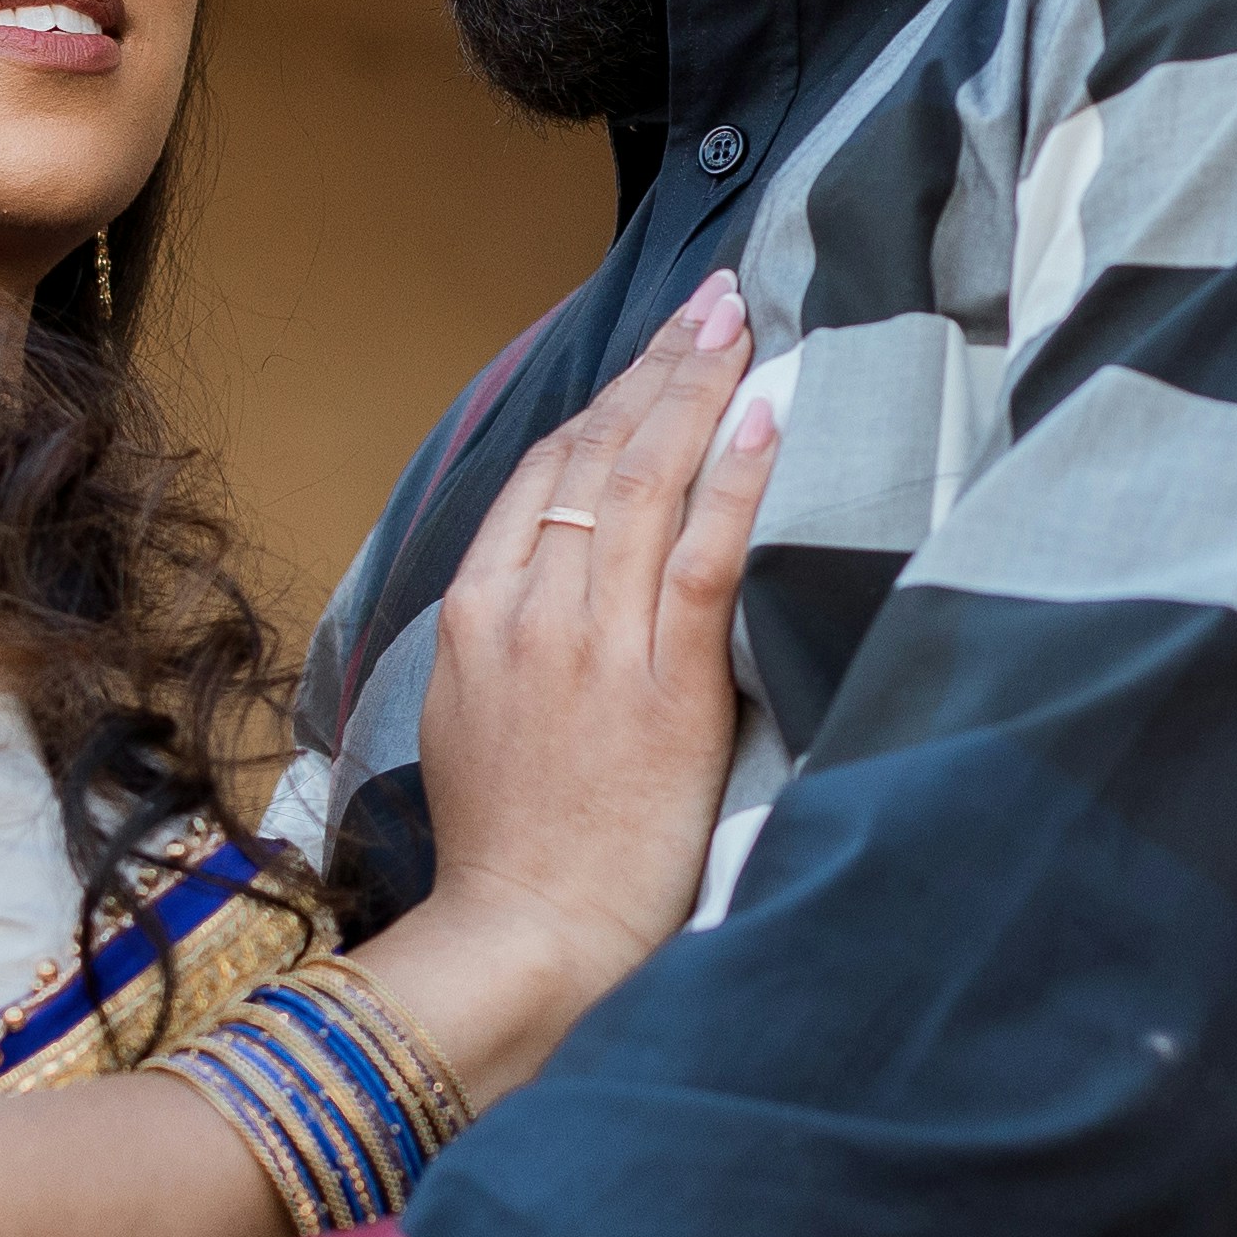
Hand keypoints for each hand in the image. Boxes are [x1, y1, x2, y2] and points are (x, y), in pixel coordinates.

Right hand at [386, 273, 779, 1075]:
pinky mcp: (665, 686)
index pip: (546, 477)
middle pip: (599, 457)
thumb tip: (552, 587)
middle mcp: (532, 610)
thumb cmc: (510, 851)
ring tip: (741, 324)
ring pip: (651, 485)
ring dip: (700, 392)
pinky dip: (736, 480)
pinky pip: (704, 559)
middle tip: (711, 300)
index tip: (650, 355)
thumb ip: (504, 641)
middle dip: (658, 368)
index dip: (604, 403)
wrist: (526, 936)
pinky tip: (764, 416)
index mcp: (477, 614)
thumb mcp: (471, 723)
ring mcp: (596, 644)